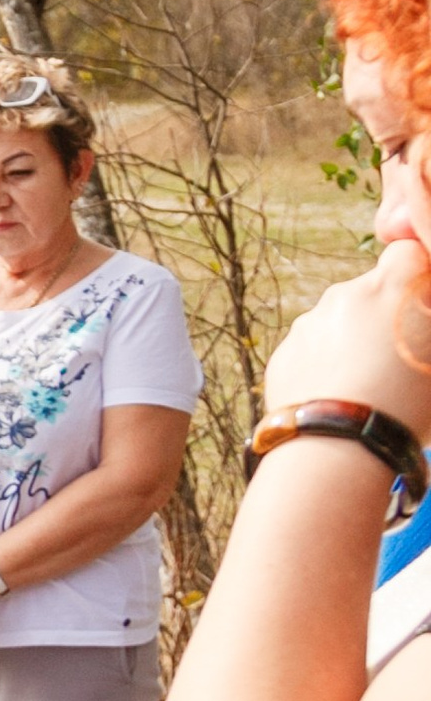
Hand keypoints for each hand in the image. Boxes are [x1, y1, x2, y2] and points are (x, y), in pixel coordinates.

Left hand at [264, 240, 430, 438]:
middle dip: (383, 315)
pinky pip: (310, 350)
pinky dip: (323, 366)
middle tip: (396, 360)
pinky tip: (338, 399)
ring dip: (351, 342)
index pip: (407, 252)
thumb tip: (420, 315)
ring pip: (337, 322)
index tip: (420, 305)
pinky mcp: (284, 352)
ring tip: (367, 389)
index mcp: (394, 288)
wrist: (339, 449)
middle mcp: (346, 295)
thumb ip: (426, 318)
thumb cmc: (408, 406)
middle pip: (370, 291)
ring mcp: (309, 322)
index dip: (415, 275)